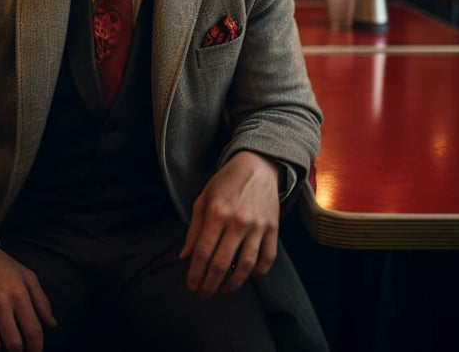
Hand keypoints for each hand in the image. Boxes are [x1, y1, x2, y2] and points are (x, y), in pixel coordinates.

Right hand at [0, 246, 56, 350]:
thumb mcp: (28, 277)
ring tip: (3, 342)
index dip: (37, 348)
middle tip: (20, 350)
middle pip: (13, 344)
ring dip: (0, 350)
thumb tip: (52, 324)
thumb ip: (42, 302)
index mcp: (18, 293)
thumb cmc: (3, 267)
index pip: (33, 331)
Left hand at [179, 150, 279, 297]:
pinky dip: (258, 272)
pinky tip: (248, 276)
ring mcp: (258, 225)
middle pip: (222, 263)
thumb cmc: (226, 182)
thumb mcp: (204, 199)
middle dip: (210, 284)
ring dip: (233, 283)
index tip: (191, 285)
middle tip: (204, 294)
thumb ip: (194, 229)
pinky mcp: (273, 228)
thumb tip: (184, 257)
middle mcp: (238, 221)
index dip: (195, 273)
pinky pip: (268, 258)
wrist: (257, 165)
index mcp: (217, 212)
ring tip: (223, 290)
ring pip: (246, 265)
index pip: (203, 252)